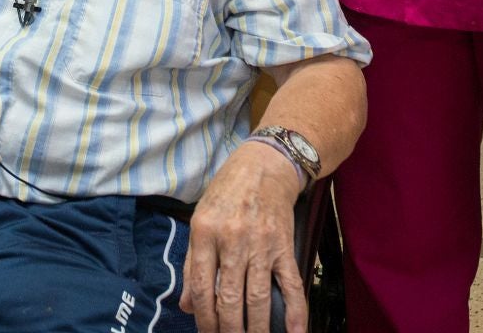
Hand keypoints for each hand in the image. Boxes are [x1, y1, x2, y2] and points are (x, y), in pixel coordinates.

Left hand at [181, 143, 306, 332]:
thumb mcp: (199, 220)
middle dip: (229, 330)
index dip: (204, 318)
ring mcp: (261, 244)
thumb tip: (186, 304)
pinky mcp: (284, 246)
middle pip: (230, 298)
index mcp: (205, 234)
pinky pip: (291, 284)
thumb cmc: (227, 193)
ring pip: (258, 298)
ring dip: (257, 329)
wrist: (264, 166)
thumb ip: (192, 265)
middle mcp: (233, 240)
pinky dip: (296, 312)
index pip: (202, 287)